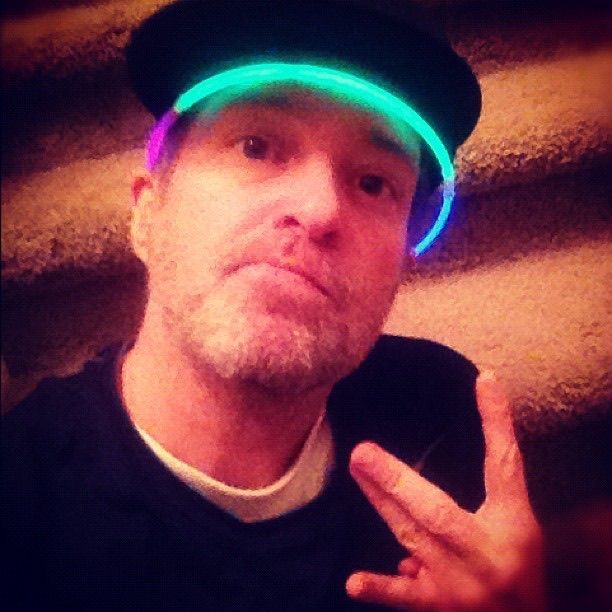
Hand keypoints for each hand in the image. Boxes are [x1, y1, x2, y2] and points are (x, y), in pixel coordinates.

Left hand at [346, 371, 545, 610]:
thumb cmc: (518, 564)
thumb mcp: (514, 520)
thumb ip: (493, 483)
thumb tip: (468, 437)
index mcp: (512, 524)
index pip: (504, 465)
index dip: (497, 422)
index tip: (484, 378)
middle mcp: (484, 553)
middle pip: (438, 513)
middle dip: (399, 481)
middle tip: (362, 451)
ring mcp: (460, 584)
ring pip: (413, 537)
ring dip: (383, 501)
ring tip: (358, 467)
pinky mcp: (438, 608)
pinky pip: (406, 597)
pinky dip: (381, 587)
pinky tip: (353, 583)